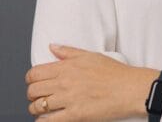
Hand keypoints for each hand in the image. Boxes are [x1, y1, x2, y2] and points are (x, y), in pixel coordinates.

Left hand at [25, 44, 158, 120]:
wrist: (130, 88)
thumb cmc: (115, 73)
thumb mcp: (91, 55)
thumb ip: (69, 51)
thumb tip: (52, 46)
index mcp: (67, 66)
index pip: (35, 73)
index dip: (31, 80)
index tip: (35, 83)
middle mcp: (65, 82)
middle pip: (33, 90)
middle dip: (32, 95)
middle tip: (39, 97)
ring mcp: (69, 99)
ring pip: (38, 106)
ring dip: (37, 109)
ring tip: (44, 110)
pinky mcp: (75, 115)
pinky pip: (49, 121)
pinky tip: (48, 120)